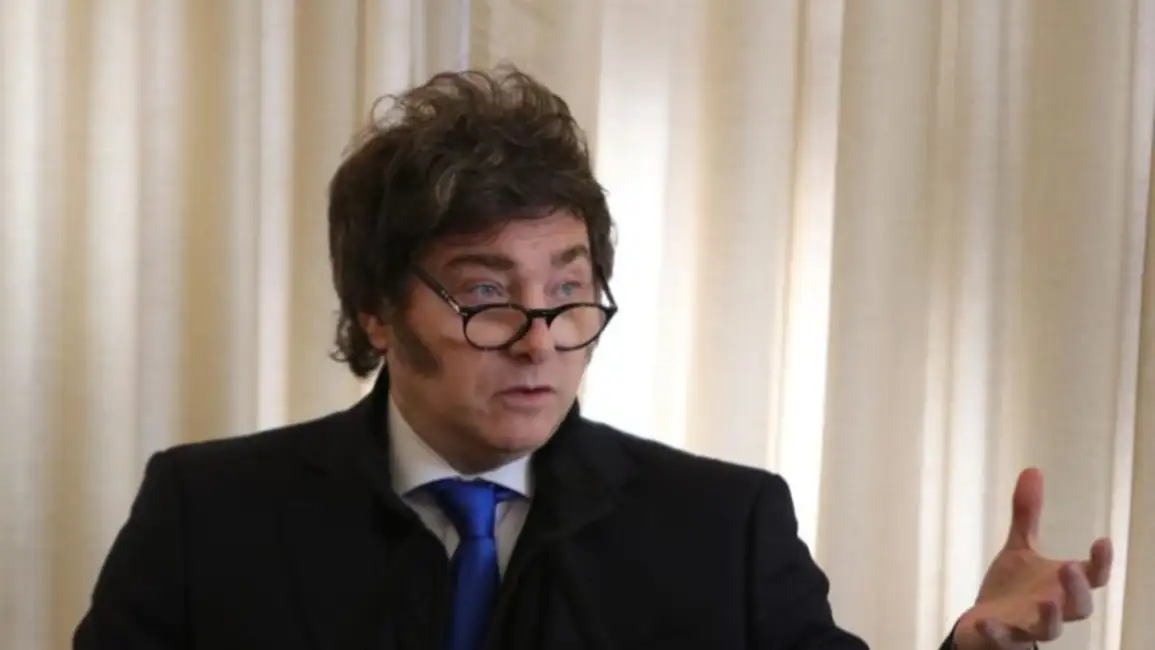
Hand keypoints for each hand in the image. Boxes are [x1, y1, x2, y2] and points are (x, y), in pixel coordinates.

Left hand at [952, 468, 1112, 649]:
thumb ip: (1027, 514)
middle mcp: (1053, 607)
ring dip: (1051, 617)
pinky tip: (985, 620)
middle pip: (1079, 606)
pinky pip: (1003, 638)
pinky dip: (996, 631)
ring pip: (1050, 630)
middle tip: (1070, 567)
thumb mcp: (1019, 547)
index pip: (1093, 576)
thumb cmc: (1014, 587)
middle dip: (1077, 589)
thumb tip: (1032, 469)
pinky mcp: (1004, 637)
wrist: (985, 622)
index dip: (1101, 562)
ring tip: (1047, 602)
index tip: (1103, 540)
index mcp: (1061, 585)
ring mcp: (1029, 625)